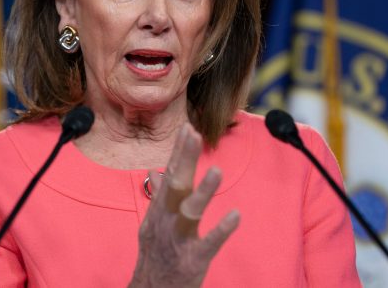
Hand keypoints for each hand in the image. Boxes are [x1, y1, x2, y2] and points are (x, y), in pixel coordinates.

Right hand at [129, 123, 239, 287]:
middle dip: (184, 160)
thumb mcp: (152, 223)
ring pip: (189, 212)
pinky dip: (222, 230)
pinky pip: (209, 244)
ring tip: (217, 171)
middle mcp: (165, 221)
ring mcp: (178, 240)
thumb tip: (156, 171)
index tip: (187, 127)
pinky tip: (235, 216)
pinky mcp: (192, 261)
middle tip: (193, 134)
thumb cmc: (156, 256)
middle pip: (175, 186)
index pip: (169, 175)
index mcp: (159, 211)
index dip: (178, 152)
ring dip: (203, 192)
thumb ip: (159, 196)